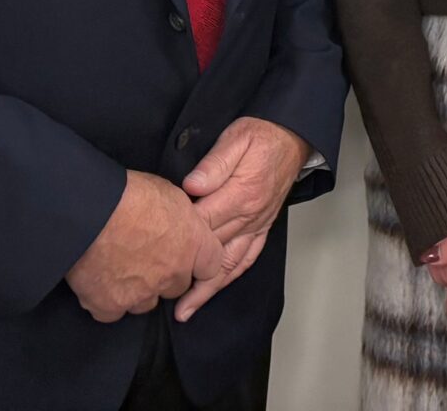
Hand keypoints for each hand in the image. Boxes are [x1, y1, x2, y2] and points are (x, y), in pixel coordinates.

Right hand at [67, 171, 217, 323]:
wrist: (90, 211)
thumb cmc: (130, 193)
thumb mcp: (170, 195)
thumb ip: (181, 220)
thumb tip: (178, 227)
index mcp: (193, 246)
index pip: (211, 267)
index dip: (200, 265)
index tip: (190, 265)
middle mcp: (172, 275)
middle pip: (175, 286)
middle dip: (165, 276)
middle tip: (145, 257)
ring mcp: (141, 295)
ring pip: (145, 302)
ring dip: (136, 290)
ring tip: (118, 267)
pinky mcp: (109, 306)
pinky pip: (112, 312)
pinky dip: (107, 301)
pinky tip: (98, 283)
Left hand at [174, 118, 308, 320]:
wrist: (292, 136)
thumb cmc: (261, 134)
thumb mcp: (236, 137)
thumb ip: (214, 163)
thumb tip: (191, 186)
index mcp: (240, 194)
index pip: (202, 223)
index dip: (178, 236)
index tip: (153, 249)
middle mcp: (250, 215)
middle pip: (211, 250)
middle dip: (184, 273)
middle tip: (156, 293)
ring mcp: (257, 225)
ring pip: (229, 264)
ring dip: (206, 289)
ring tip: (184, 311)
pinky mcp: (263, 228)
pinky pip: (247, 259)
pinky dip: (230, 277)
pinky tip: (214, 290)